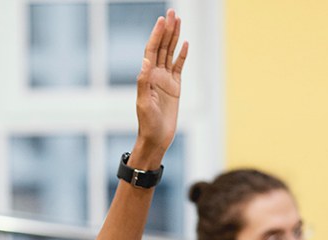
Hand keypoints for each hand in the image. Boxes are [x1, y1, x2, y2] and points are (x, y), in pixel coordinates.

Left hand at [134, 10, 187, 157]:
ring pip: (170, 54)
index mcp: (147, 77)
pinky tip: (184, 44)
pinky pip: (178, 67)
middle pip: (162, 47)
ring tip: (178, 21)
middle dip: (167, 30)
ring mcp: (165, 80)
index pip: (152, 50)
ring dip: (174, 37)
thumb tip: (145, 60)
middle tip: (172, 12)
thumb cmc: (148, 124)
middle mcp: (156, 75)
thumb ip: (143, 81)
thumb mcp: (144, 103)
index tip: (163, 20)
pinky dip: (181, 55)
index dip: (157, 34)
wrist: (156, 138)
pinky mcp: (175, 88)